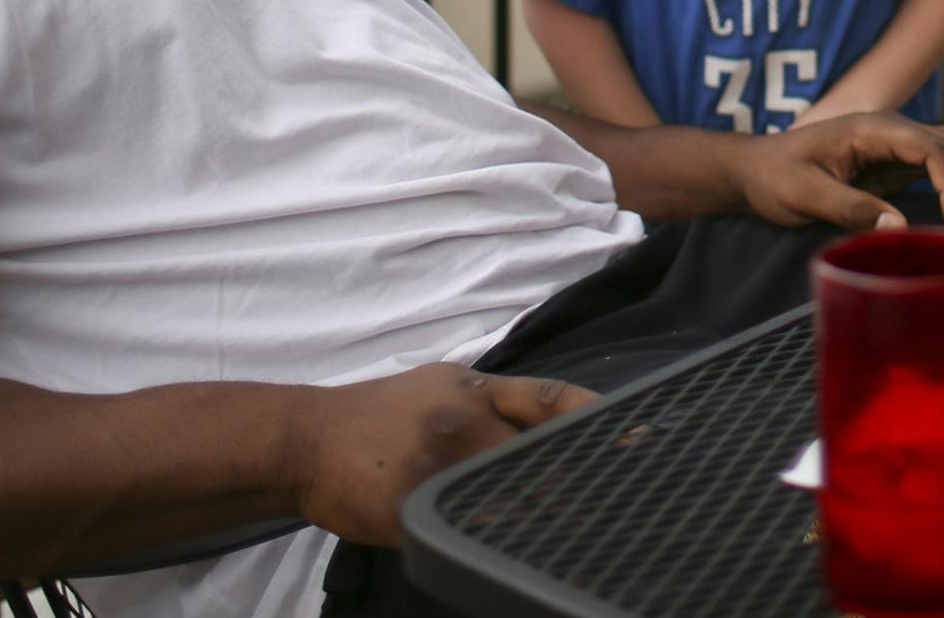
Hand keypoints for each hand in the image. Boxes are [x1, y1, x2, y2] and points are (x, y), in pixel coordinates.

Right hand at [292, 364, 594, 545]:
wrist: (306, 438)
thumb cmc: (378, 413)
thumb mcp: (439, 386)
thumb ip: (490, 403)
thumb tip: (542, 425)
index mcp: (473, 388)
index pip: (549, 399)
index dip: (595, 417)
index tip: (637, 436)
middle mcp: (461, 420)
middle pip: (536, 457)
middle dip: (570, 482)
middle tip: (614, 504)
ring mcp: (436, 465)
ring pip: (506, 500)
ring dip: (537, 519)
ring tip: (573, 536)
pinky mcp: (410, 508)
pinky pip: (463, 533)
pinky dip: (490, 544)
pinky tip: (511, 557)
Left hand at [735, 115, 943, 231]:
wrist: (753, 172)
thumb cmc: (775, 177)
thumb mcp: (806, 194)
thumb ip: (851, 208)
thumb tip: (899, 228)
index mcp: (870, 128)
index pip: (926, 147)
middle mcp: (887, 131)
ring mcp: (891, 147)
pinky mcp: (890, 166)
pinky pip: (931, 174)